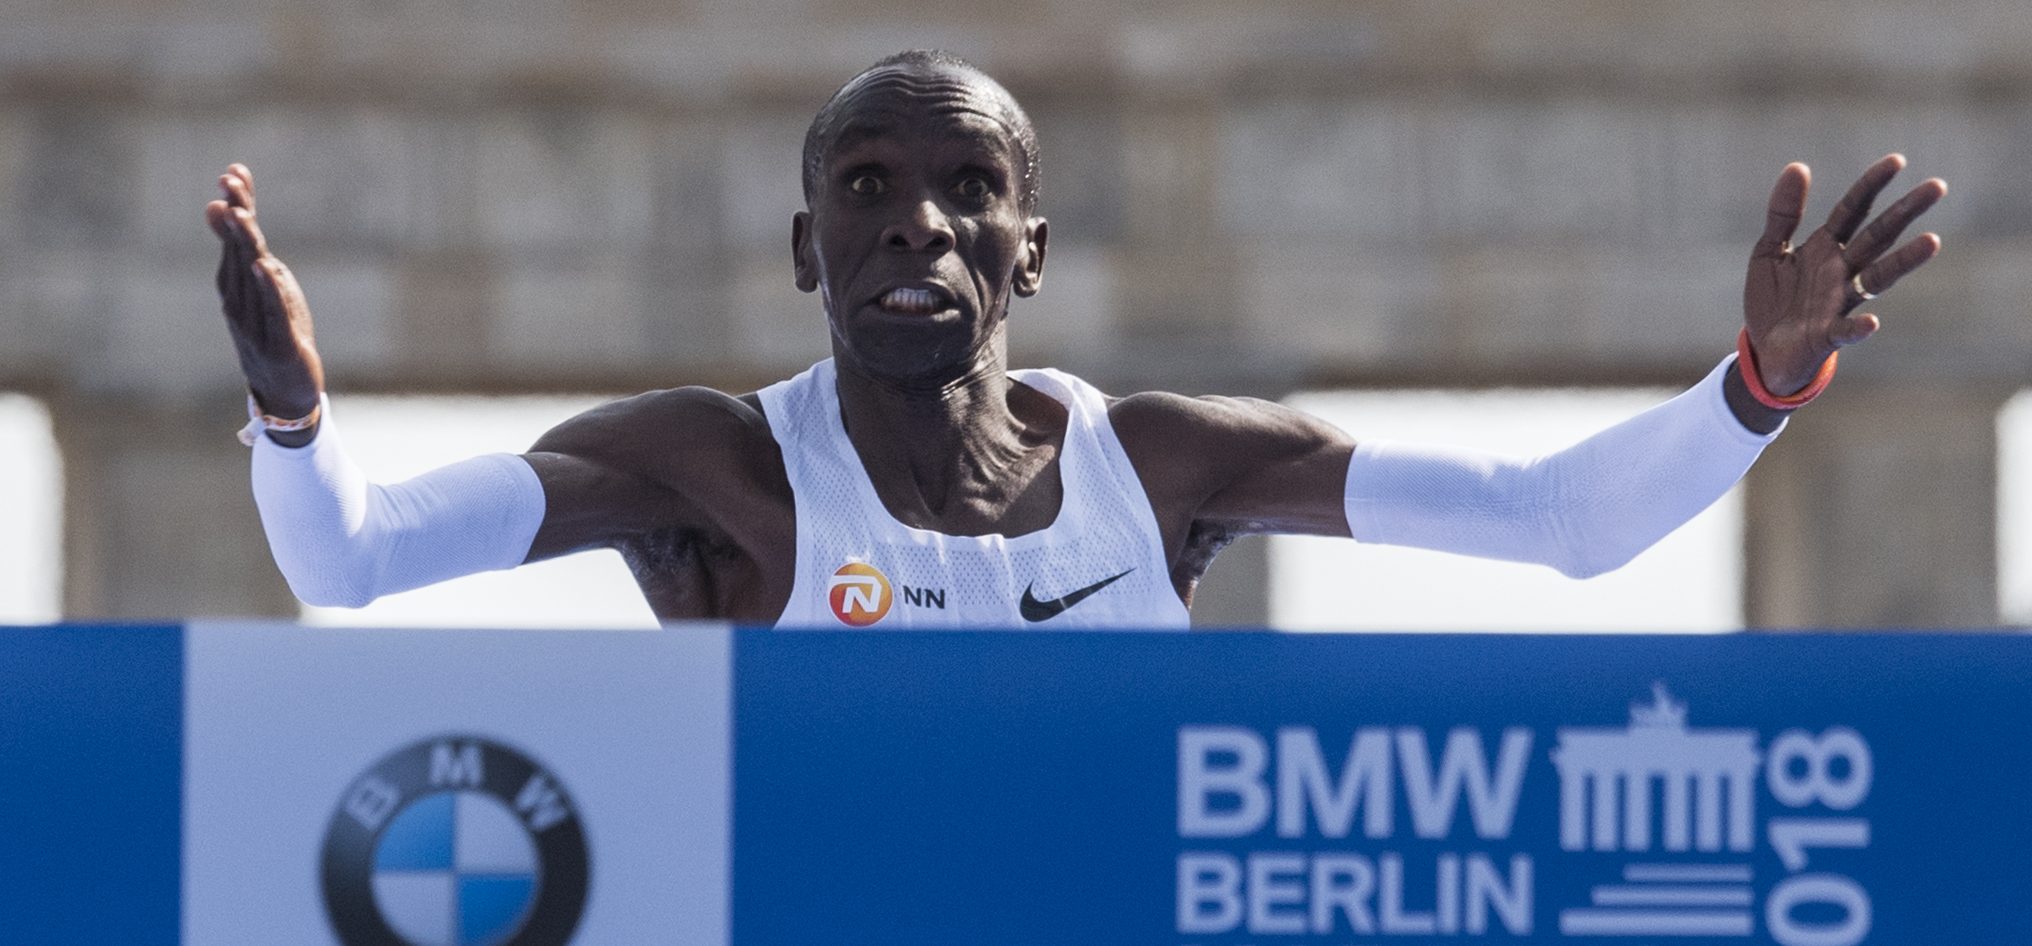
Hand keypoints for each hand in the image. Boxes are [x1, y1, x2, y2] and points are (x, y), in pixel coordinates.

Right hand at [205, 163, 324, 430]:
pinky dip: (267, 289)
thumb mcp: (262, 287)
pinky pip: (271, 312)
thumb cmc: (274, 332)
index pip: (234, 236)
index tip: (234, 171)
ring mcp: (254, 322)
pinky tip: (264, 266)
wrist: (284, 391)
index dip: (236, 203)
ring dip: (245, 244)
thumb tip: (226, 209)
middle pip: (237, 250)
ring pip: (248, 277)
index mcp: (234, 285)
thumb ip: (246, 251)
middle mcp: (238, 300)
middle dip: (235, 215)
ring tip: (242, 213)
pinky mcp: (278, 343)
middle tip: (230, 183)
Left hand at [1744, 154, 1944, 394]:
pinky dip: (1859, 327)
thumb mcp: (1770, 250)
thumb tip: (1798, 166)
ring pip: (1877, 277)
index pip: (1853, 210)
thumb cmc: (1773, 299)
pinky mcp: (1828, 334)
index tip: (1897, 160)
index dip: (1871, 186)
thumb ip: (1783, 214)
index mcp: (1825, 248)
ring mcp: (1838, 302)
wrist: (1764, 350)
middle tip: (1937, 186)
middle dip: (1904, 212)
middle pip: (1877, 236)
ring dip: (1903, 260)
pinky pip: (1847, 330)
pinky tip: (1871, 322)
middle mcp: (1840, 271)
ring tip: (1932, 241)